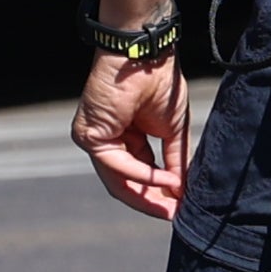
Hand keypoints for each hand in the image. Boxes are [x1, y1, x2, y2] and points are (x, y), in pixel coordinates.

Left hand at [75, 50, 189, 220]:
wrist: (144, 55)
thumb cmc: (158, 83)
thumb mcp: (172, 130)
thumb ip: (174, 162)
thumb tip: (182, 192)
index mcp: (127, 138)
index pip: (139, 175)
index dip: (159, 194)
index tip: (180, 210)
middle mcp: (108, 141)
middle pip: (125, 184)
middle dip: (151, 201)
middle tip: (175, 216)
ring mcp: (95, 139)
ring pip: (118, 181)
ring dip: (147, 195)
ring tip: (172, 206)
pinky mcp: (88, 136)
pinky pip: (116, 164)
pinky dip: (142, 174)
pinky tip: (165, 180)